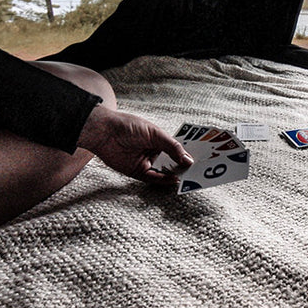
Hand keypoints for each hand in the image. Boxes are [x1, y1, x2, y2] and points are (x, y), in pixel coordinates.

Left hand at [77, 105, 192, 184]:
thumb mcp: (155, 134)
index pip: (177, 148)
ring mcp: (146, 162)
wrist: (105, 133)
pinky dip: (164, 180)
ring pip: (164, 171)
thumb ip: (172, 147)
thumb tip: (189, 160)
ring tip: (189, 177)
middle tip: (199, 172)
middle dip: (184, 167)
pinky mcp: (138, 172)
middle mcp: (154, 152)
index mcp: (159, 139)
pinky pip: (153, 179)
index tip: (202, 159)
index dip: (188, 154)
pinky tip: (174, 180)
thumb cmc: (129, 126)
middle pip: (172, 162)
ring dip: (176, 175)